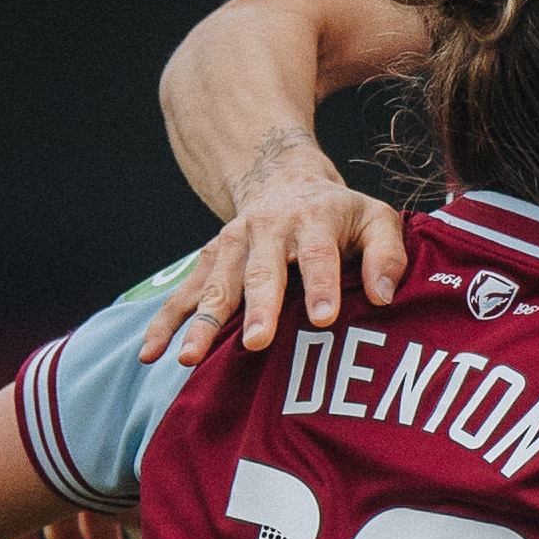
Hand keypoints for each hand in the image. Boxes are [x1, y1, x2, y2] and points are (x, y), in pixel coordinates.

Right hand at [137, 168, 407, 365]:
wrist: (283, 180)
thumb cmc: (340, 215)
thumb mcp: (376, 219)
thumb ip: (388, 254)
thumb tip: (383, 296)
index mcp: (313, 220)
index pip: (318, 254)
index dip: (321, 285)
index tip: (323, 320)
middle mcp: (267, 230)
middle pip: (261, 272)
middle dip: (259, 308)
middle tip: (257, 343)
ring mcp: (232, 245)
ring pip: (217, 286)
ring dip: (203, 322)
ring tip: (190, 357)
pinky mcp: (209, 261)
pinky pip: (184, 294)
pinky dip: (165, 322)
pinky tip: (150, 354)